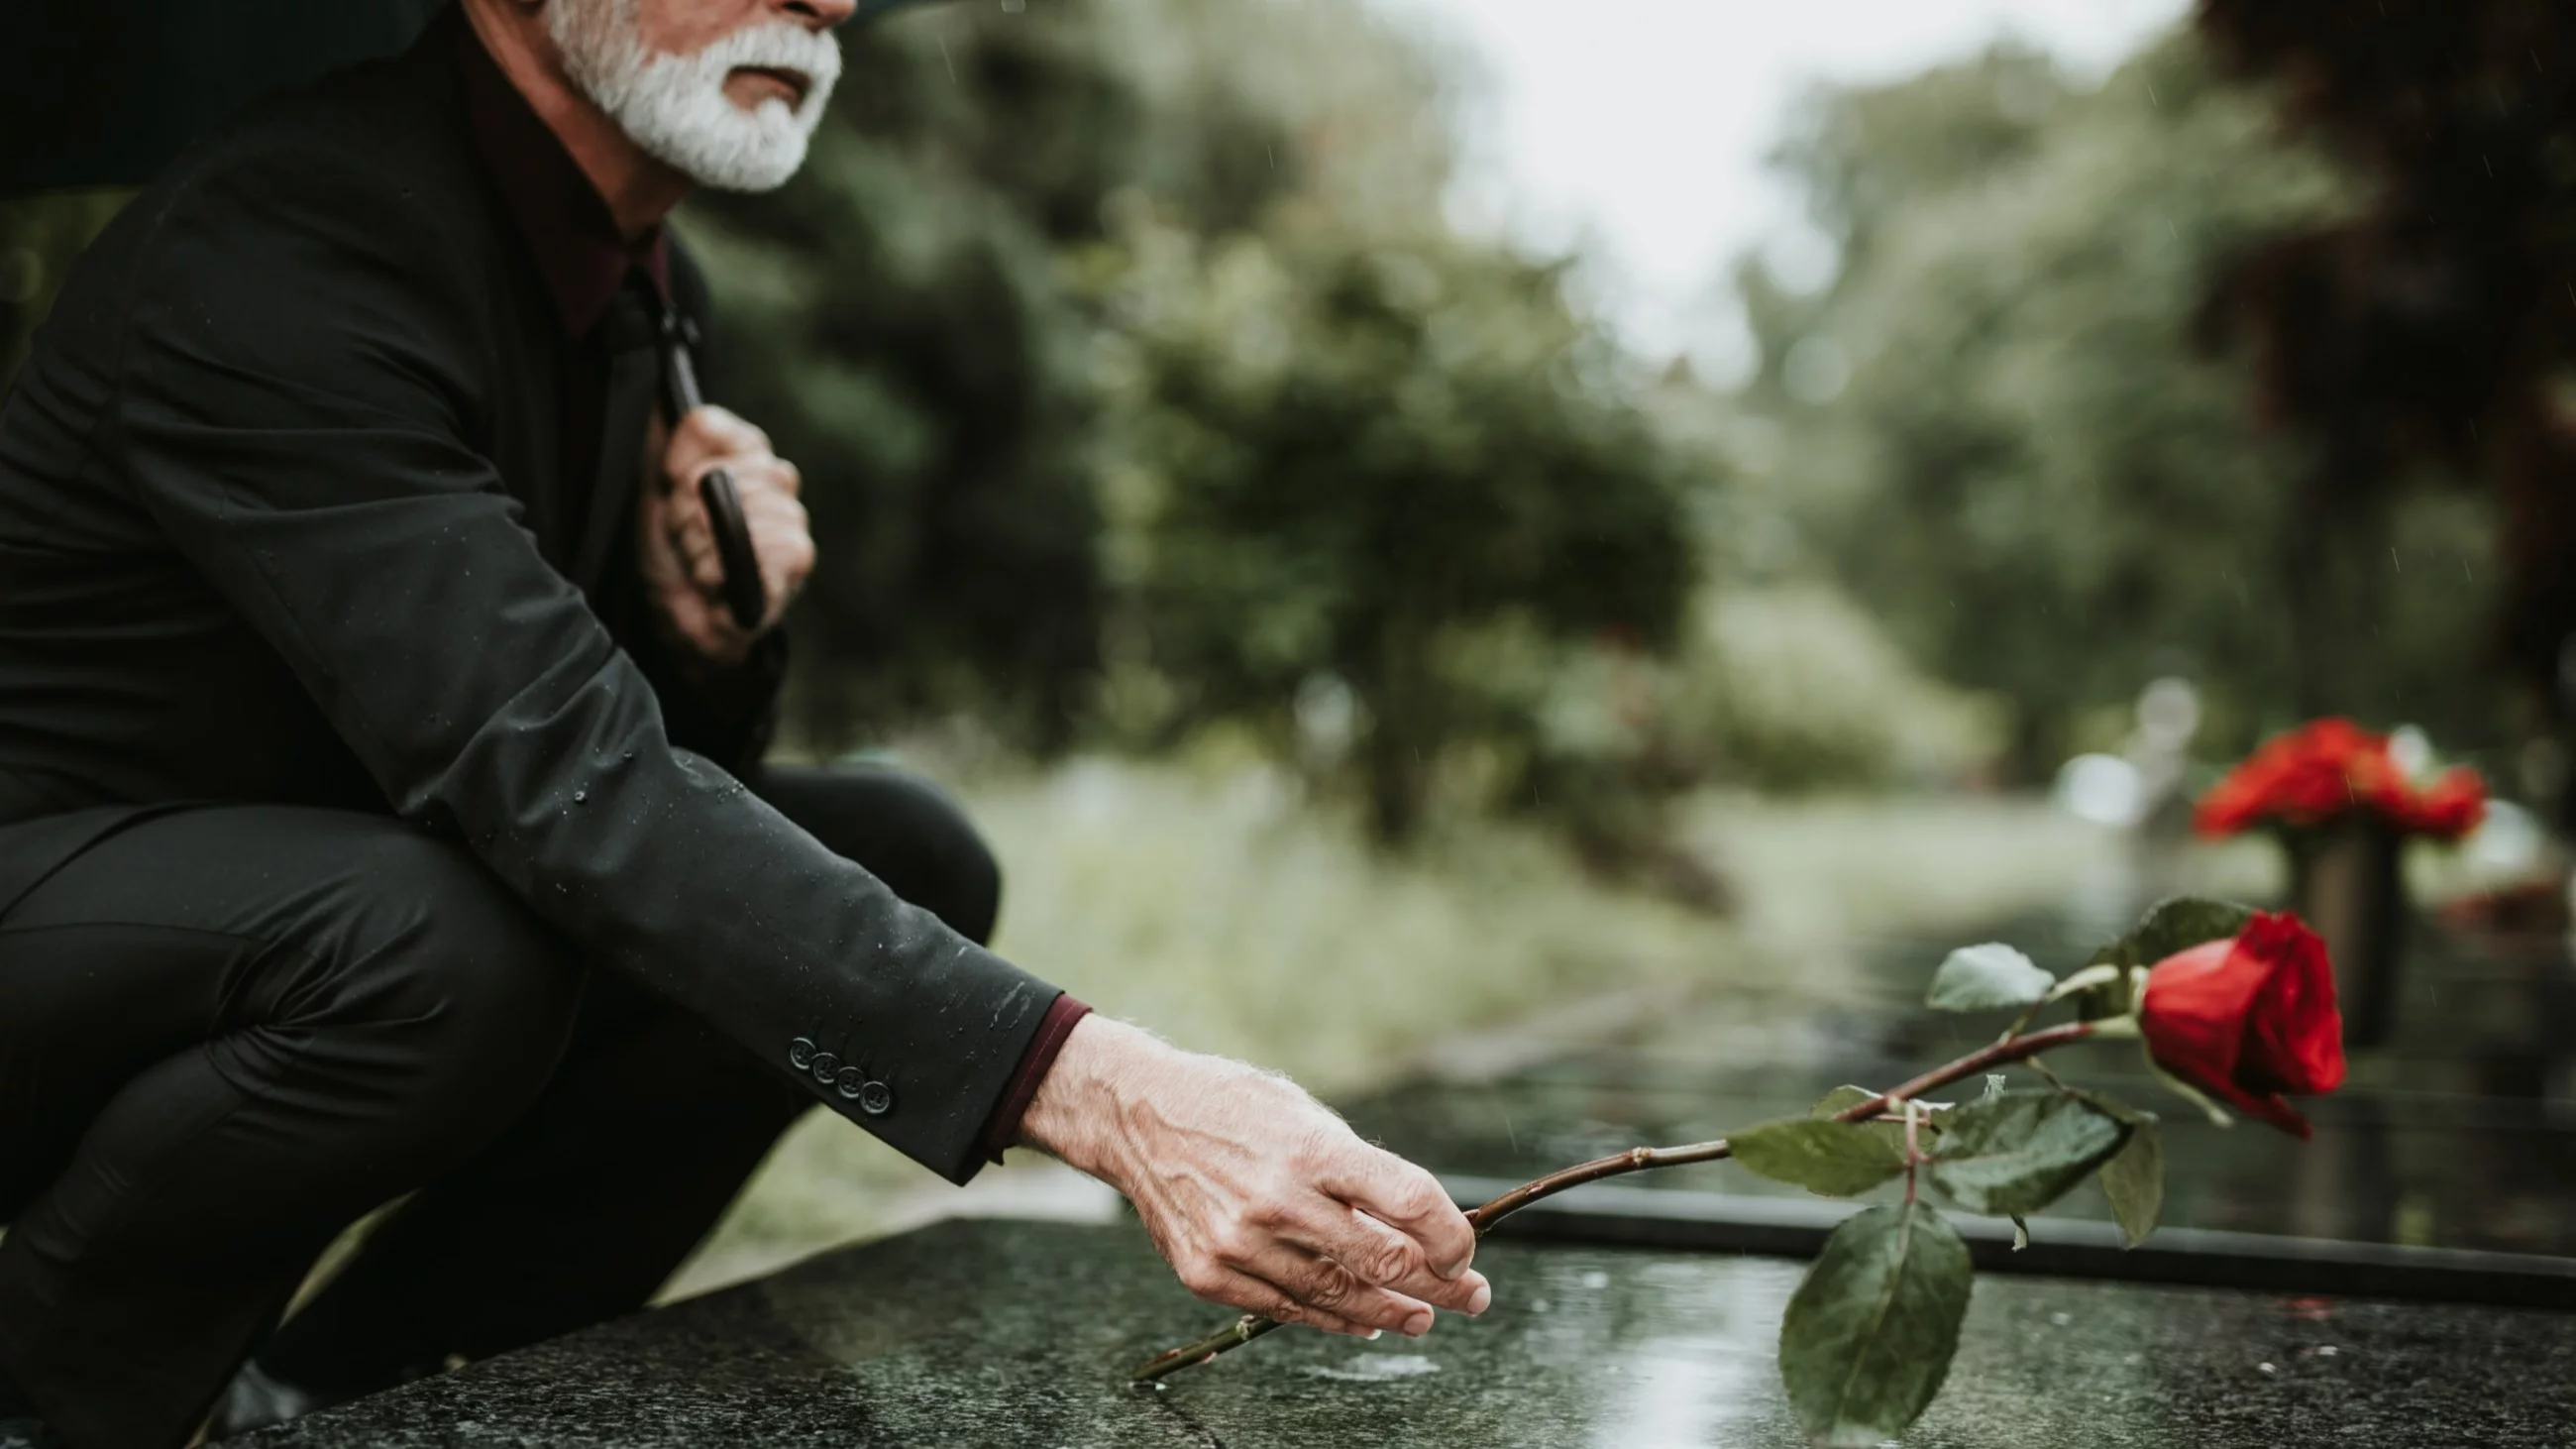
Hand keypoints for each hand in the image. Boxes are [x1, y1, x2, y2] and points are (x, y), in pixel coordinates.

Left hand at [640, 405, 814, 668]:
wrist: (683, 625)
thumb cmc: (673, 556)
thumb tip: (676, 408)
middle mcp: (775, 479)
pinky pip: (758, 546)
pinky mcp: (796, 559)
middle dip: (683, 514)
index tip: (666, 488)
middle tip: (682, 539)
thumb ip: (668, 442)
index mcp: (743, 452)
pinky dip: (721, 569)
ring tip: (697, 565)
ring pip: (734, 510)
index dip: (674, 462)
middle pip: (714, 473)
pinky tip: (714, 583)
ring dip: (698, 546)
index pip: (707, 426)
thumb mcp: (656, 491)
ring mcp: (790, 518)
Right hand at [1020, 1016, 1490, 1338]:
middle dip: (1441, 1285)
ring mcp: (1240, 1243)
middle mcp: (1277, 1198)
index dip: (1452, 1235)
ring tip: (1422, 1316)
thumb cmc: (1234, 1109)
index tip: (1467, 1252)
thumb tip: (1420, 1230)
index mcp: (1311, 1147)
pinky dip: (1334, 1319)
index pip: (1409, 1200)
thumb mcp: (1305, 1116)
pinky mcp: (1209, 1274)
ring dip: (1392, 1312)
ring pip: (1339, 1297)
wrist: (1137, 1118)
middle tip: (1470, 1296)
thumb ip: (1360, 1173)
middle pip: (1383, 1260)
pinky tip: (1362, 1320)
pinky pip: (1288, 1309)